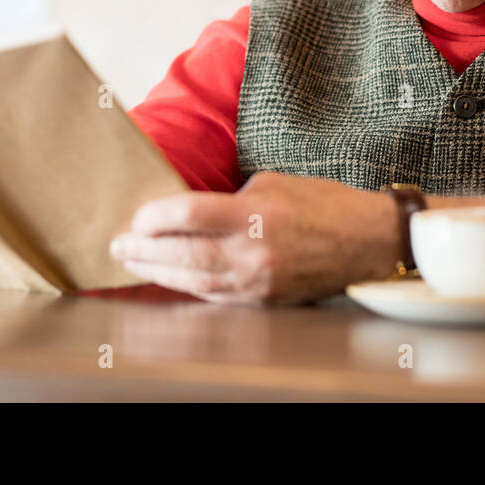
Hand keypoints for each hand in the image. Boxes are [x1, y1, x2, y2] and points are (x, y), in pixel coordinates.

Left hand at [108, 171, 401, 304]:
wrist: (367, 241)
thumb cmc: (321, 203)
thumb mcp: (272, 184)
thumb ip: (229, 198)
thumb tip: (187, 211)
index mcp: (255, 214)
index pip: (188, 214)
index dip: (155, 216)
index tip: (137, 216)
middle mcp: (253, 251)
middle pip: (182, 253)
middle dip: (143, 251)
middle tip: (118, 246)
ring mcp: (258, 281)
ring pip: (193, 280)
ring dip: (157, 273)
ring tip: (132, 263)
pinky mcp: (263, 300)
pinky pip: (214, 295)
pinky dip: (186, 287)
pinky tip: (168, 279)